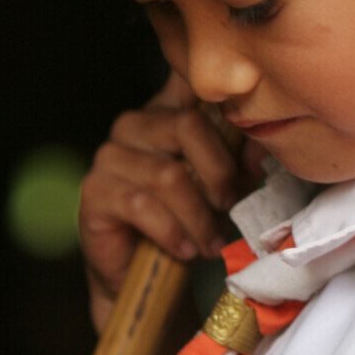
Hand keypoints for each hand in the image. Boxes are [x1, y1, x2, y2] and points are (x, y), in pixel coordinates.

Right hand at [78, 72, 263, 331]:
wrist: (145, 278)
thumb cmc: (187, 224)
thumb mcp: (223, 191)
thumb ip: (239, 164)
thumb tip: (259, 150)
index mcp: (166, 110)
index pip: (186, 76)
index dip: (215, 87)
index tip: (244, 115)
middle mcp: (133, 124)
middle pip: (188, 125)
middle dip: (219, 173)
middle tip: (229, 206)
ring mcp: (110, 156)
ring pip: (168, 174)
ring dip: (198, 216)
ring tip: (210, 243)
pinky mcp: (95, 191)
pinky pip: (140, 205)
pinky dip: (171, 232)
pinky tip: (183, 250)